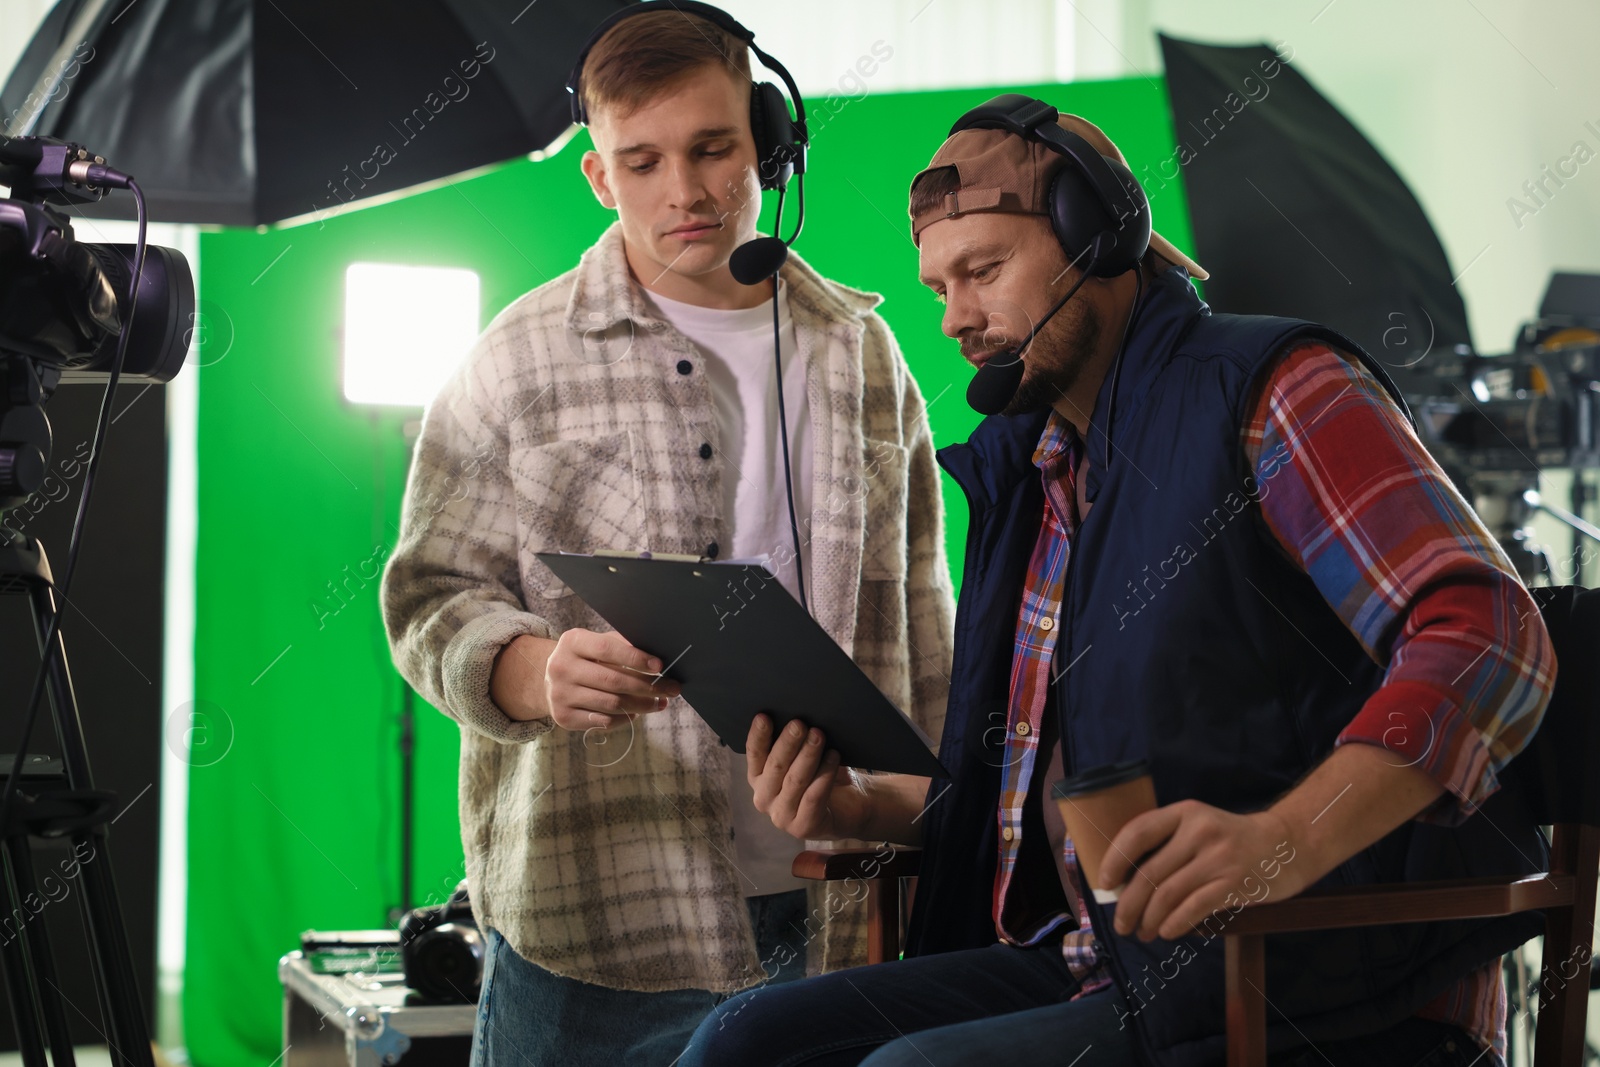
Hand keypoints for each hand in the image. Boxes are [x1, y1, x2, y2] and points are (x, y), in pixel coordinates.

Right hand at [541, 628, 680, 730]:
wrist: (549, 679)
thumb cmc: (585, 658)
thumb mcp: (597, 643)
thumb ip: (622, 646)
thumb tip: (658, 659)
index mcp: (572, 642)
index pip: (607, 649)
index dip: (636, 658)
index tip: (660, 666)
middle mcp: (561, 667)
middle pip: (613, 681)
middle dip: (648, 686)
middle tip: (671, 689)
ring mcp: (560, 694)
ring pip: (611, 704)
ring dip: (641, 705)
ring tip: (660, 702)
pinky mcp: (562, 717)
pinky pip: (603, 721)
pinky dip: (624, 718)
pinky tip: (635, 712)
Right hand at [746, 714, 870, 840]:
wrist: (851, 807)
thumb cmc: (822, 776)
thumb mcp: (804, 756)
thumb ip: (794, 743)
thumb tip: (796, 718)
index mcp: (759, 778)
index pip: (754, 754)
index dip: (758, 736)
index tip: (764, 717)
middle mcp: (764, 798)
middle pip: (775, 766)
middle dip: (788, 743)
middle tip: (800, 724)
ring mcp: (781, 816)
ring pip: (794, 780)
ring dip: (808, 755)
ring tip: (819, 736)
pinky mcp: (802, 827)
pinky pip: (813, 796)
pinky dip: (824, 774)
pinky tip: (834, 757)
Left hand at [1098, 800, 1304, 941]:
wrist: (1286, 846)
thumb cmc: (1232, 840)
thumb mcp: (1199, 826)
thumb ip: (1168, 844)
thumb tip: (1124, 881)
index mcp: (1185, 812)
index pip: (1137, 832)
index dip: (1114, 860)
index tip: (1104, 884)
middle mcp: (1200, 831)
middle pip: (1149, 872)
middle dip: (1128, 904)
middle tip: (1121, 924)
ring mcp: (1219, 857)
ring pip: (1167, 894)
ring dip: (1148, 919)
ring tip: (1142, 932)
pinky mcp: (1234, 883)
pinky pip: (1193, 908)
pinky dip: (1174, 923)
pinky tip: (1166, 932)